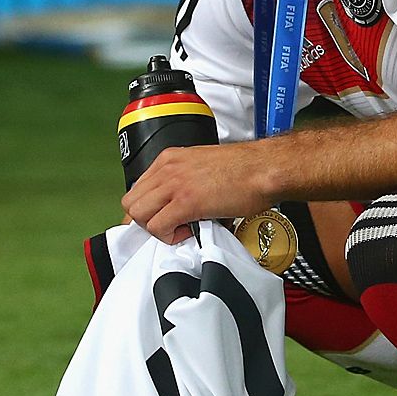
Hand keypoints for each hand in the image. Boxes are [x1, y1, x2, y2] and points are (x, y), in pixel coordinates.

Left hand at [122, 143, 278, 244]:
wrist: (265, 168)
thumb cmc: (244, 169)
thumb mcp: (203, 167)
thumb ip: (185, 181)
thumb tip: (177, 205)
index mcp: (169, 159)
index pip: (137, 189)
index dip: (149, 209)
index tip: (164, 218)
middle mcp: (167, 168)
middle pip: (131, 203)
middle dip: (148, 220)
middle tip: (171, 225)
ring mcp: (175, 184)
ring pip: (138, 215)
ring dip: (157, 228)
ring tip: (181, 228)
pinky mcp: (186, 202)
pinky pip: (158, 227)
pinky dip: (169, 236)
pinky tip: (189, 230)